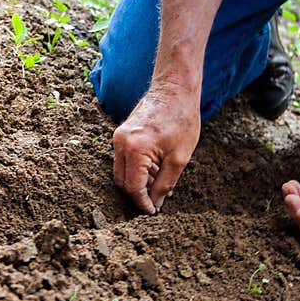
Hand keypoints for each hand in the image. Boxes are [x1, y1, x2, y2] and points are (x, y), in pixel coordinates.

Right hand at [112, 83, 200, 213]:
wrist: (175, 89)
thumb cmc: (181, 119)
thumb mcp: (179, 158)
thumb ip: (165, 184)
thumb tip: (156, 203)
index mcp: (135, 149)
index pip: (133, 187)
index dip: (142, 203)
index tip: (152, 211)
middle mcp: (121, 143)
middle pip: (122, 182)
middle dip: (138, 194)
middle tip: (156, 200)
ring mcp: (118, 137)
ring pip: (121, 172)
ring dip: (138, 182)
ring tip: (159, 182)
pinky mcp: (121, 134)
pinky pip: (124, 160)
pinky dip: (136, 169)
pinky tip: (155, 169)